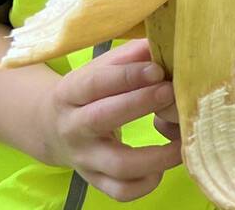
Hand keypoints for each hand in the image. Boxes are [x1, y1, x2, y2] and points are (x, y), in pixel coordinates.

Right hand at [38, 39, 180, 201]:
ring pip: (118, 165)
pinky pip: (121, 191)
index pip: (96, 83)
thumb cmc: (89, 90)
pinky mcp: (94, 181)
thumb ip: (131, 56)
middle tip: (171, 93)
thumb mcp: (101, 67)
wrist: (50, 128)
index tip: (158, 69)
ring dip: (155, 156)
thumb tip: (167, 42)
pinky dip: (146, 184)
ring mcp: (84, 158)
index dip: (128, 76)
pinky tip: (163, 166)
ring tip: (183, 141)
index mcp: (70, 92)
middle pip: (103, 119)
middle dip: (140, 105)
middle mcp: (73, 127)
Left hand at [154, 23, 234, 148]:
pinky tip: (166, 119)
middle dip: (182, 100)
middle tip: (155, 87)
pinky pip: (201, 149)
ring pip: (206, 135)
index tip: (179, 68)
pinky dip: (179, 135)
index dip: (208, 75)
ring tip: (156, 101)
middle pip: (219, 111)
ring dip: (175, 120)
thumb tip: (185, 21)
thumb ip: (225, 34)